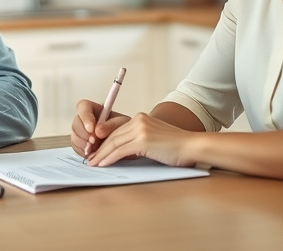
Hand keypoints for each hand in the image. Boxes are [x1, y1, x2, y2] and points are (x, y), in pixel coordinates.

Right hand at [70, 99, 130, 157]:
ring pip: (74, 136)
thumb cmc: (123, 129)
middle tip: (93, 142)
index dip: (85, 117)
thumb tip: (97, 131)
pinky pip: (76, 147)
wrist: (125, 142)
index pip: (83, 107)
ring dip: (83, 144)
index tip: (92, 128)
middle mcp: (85, 120)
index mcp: (93, 109)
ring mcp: (81, 132)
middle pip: (76, 123)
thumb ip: (111, 125)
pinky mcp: (80, 144)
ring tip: (94, 149)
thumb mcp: (122, 123)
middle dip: (83, 134)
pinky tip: (91, 154)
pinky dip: (82, 151)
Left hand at [85, 112, 199, 167]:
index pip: (117, 131)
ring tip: (93, 164)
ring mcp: (140, 129)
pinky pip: (120, 150)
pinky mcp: (142, 140)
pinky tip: (103, 164)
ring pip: (114, 143)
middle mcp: (139, 120)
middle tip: (90, 159)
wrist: (191, 146)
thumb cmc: (176, 148)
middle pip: (113, 136)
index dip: (105, 143)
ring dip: (101, 155)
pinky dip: (109, 158)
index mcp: (141, 118)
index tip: (97, 152)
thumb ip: (139, 142)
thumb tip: (122, 153)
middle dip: (100, 149)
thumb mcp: (154, 139)